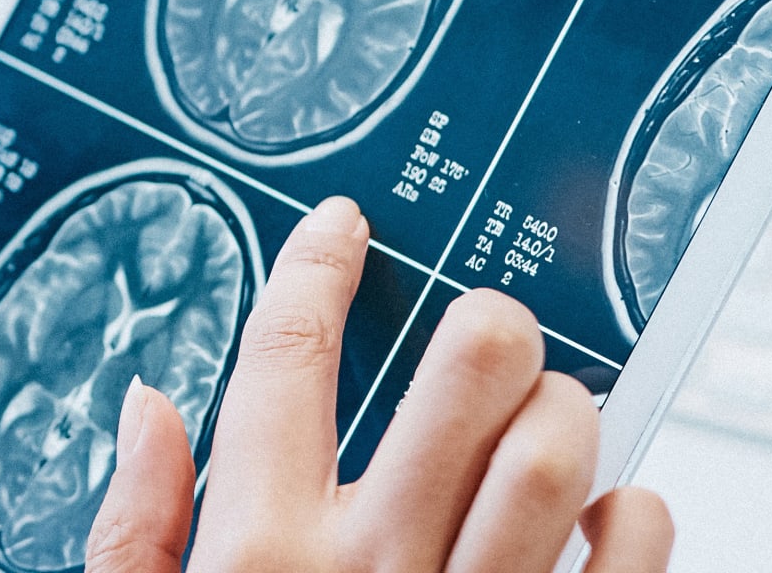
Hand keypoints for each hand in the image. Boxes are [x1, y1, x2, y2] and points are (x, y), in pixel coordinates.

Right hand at [88, 197, 672, 572]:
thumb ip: (134, 537)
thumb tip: (147, 410)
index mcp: (256, 560)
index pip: (286, 361)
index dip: (318, 269)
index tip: (344, 232)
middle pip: (463, 372)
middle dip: (487, 329)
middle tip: (486, 338)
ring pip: (562, 449)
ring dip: (568, 412)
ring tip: (549, 422)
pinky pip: (637, 543)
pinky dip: (636, 512)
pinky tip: (602, 517)